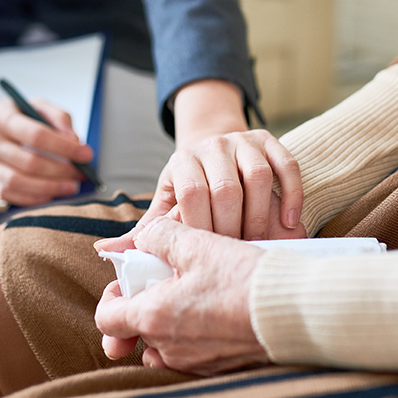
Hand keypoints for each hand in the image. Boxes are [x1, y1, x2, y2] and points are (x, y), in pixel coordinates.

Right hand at [0, 74, 93, 205]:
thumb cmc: (6, 114)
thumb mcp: (32, 103)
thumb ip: (58, 117)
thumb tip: (75, 140)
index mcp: (3, 119)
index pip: (37, 135)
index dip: (65, 148)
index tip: (86, 154)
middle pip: (29, 162)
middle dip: (61, 171)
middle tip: (80, 174)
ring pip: (18, 182)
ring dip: (49, 188)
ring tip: (70, 187)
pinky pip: (9, 195)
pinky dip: (33, 199)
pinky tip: (50, 194)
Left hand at [95, 217, 269, 375]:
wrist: (294, 311)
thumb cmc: (243, 278)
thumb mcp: (198, 244)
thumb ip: (160, 236)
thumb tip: (144, 236)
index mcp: (155, 318)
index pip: (107, 318)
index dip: (112, 295)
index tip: (131, 279)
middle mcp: (170, 348)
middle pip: (139, 328)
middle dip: (147, 303)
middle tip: (169, 278)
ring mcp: (195, 363)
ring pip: (165, 342)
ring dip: (171, 319)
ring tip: (194, 291)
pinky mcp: (220, 367)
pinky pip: (193, 352)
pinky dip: (195, 332)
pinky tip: (216, 309)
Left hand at [101, 128, 304, 253]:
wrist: (215, 150)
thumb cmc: (190, 188)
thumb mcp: (166, 204)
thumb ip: (145, 230)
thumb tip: (105, 251)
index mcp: (182, 161)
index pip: (191, 194)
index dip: (200, 228)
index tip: (206, 257)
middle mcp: (212, 146)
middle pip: (226, 188)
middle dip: (232, 227)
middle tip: (235, 257)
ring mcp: (243, 141)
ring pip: (258, 177)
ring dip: (261, 215)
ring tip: (259, 244)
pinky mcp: (269, 140)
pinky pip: (286, 164)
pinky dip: (291, 194)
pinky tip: (290, 223)